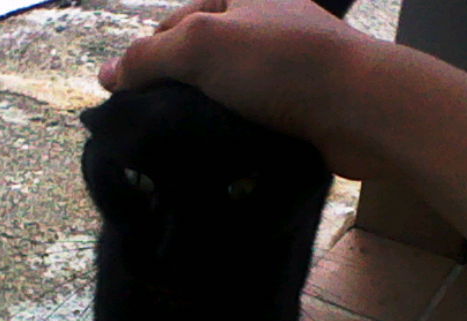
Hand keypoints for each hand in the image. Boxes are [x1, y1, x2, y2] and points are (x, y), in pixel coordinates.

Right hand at [98, 0, 384, 178]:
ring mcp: (284, 67)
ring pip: (227, 91)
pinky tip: (219, 149)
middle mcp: (262, 27)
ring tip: (180, 144)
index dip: (145, 58)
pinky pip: (253, 114)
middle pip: (201, 59)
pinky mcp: (300, 104)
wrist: (360, 109)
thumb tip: (107, 75)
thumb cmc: (280, 65)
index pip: (174, 25)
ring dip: (204, 115)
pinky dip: (234, 130)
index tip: (123, 96)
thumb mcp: (203, 46)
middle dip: (175, 90)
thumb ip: (150, 57)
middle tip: (151, 126)